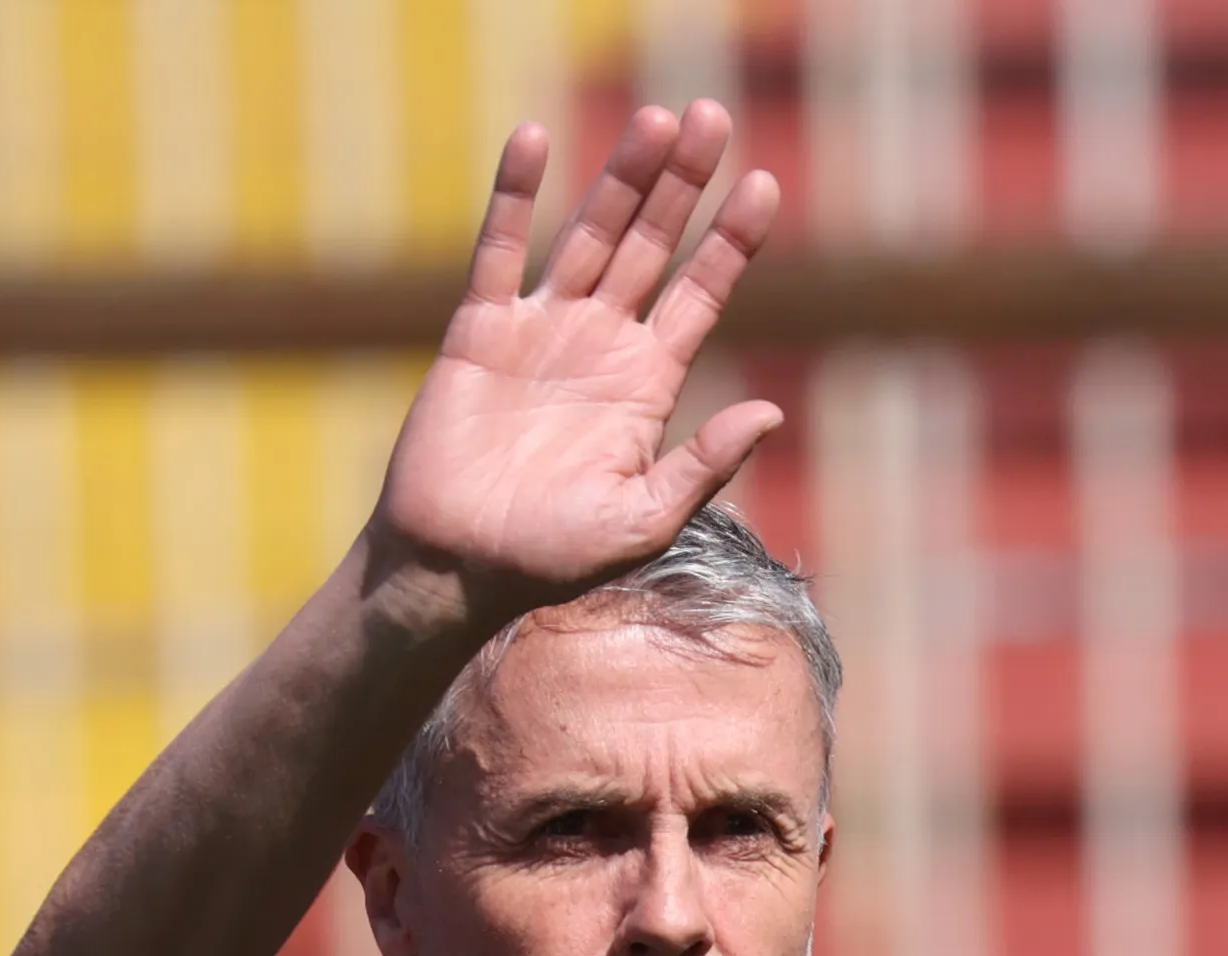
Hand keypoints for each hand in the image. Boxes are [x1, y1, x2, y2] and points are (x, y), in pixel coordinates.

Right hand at [380, 105, 787, 618]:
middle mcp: (601, 345)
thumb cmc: (551, 559)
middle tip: (713, 117)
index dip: (731, 241)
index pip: (701, 295)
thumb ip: (704, 465)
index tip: (764, 184)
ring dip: (622, 177)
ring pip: (590, 234)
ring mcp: (541, 330)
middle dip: (683, 185)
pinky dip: (514, 194)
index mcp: (648, 385)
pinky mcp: (480, 328)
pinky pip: (500, 247)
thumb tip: (773, 412)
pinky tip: (534, 139)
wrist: (454, 567)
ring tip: (655, 119)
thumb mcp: (643, 520)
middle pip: (652, 245)